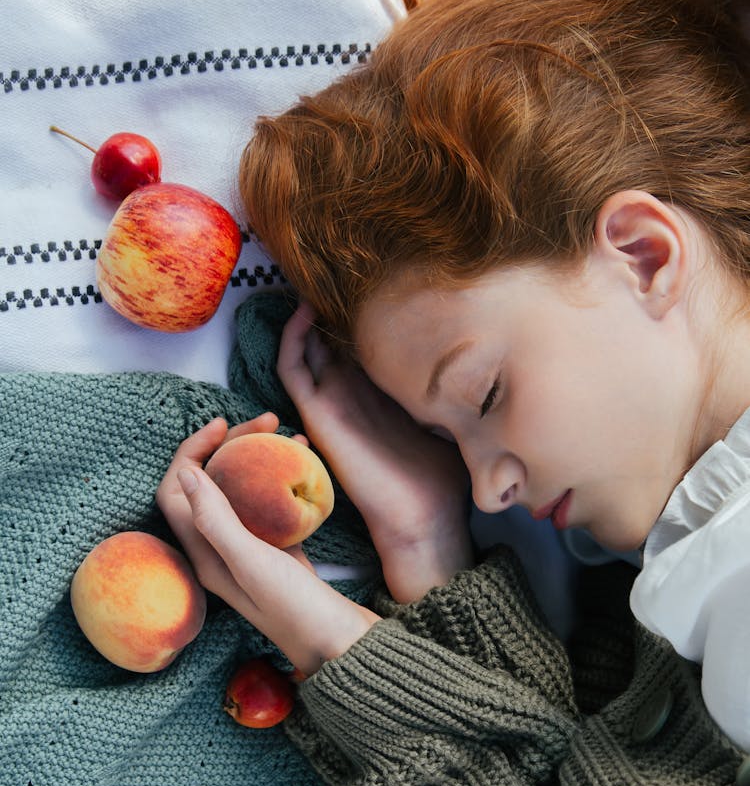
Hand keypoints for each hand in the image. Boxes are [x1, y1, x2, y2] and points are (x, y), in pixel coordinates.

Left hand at [156, 414, 379, 675]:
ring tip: (286, 431)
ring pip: (243, 489)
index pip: (176, 492)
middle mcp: (219, 551)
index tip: (223, 425)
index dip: (190, 452)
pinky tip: (306, 459)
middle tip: (265, 420)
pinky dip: (283, 476)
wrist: (340, 644)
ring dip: (258, 456)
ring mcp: (250, 549)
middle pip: (210, 484)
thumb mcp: (250, 562)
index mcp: (202, 555)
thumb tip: (185, 472)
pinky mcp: (279, 549)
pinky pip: (272, 503)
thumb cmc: (293, 609)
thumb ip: (215, 519)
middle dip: (230, 446)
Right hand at [278, 304, 473, 600]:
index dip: (360, 312)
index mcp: (379, 393)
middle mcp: (350, 394)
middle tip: (333, 267)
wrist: (422, 517)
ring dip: (304, 315)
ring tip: (311, 278)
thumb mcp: (454, 418)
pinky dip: (292, 338)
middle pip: (328, 340)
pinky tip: (304, 310)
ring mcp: (331, 402)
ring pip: (304, 348)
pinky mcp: (317, 415)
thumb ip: (455, 388)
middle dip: (329, 305)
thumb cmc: (440, 477)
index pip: (361, 344)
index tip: (371, 277)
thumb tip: (485, 353)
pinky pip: (292, 369)